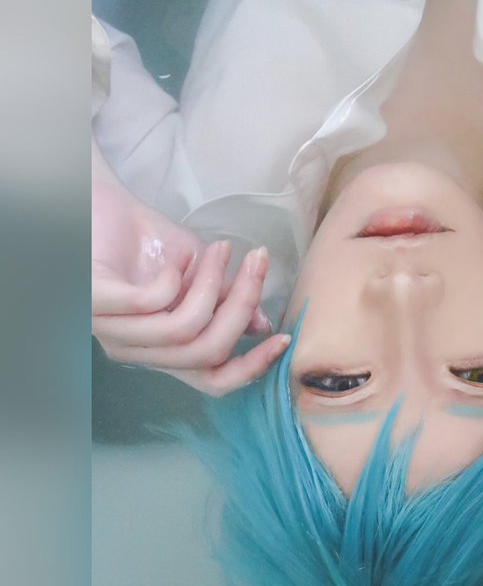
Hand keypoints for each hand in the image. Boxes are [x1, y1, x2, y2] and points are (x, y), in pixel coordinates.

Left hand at [92, 175, 289, 395]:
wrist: (102, 203)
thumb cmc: (149, 242)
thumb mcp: (200, 273)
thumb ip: (227, 301)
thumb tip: (261, 326)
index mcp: (162, 351)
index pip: (211, 382)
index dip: (252, 367)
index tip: (284, 337)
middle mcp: (136, 351)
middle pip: (206, 353)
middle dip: (242, 306)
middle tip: (256, 261)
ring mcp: (112, 331)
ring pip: (182, 331)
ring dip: (213, 284)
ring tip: (219, 250)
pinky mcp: (96, 305)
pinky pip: (152, 303)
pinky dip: (176, 278)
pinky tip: (177, 259)